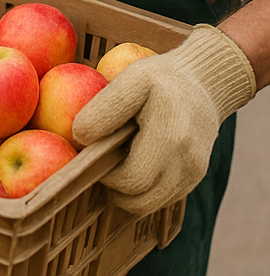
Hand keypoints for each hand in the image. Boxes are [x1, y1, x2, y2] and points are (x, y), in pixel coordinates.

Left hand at [72, 24, 255, 214]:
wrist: (202, 83)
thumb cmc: (161, 78)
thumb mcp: (132, 78)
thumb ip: (105, 107)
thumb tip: (79, 137)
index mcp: (170, 138)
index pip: (131, 179)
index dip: (105, 174)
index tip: (93, 151)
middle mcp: (187, 164)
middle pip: (139, 201)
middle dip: (113, 186)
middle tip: (101, 159)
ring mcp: (193, 175)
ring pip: (149, 204)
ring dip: (127, 191)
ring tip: (117, 158)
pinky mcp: (194, 179)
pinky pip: (160, 197)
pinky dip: (143, 188)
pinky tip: (134, 160)